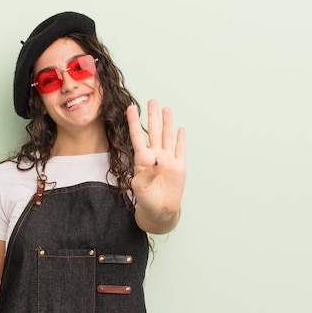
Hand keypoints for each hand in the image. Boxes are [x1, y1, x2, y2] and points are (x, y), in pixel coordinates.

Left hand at [127, 99, 185, 232]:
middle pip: (154, 132)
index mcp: (142, 160)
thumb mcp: (141, 188)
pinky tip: (180, 129)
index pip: (137, 136)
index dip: (134, 122)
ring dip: (167, 123)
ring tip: (165, 109)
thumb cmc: (146, 200)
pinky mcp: (179, 167)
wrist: (160, 211)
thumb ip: (148, 173)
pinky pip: (180, 150)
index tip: (130, 108)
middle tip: (151, 101)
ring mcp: (167, 160)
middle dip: (152, 116)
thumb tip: (158, 158)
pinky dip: (181, 139)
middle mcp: (155, 156)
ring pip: (167, 137)